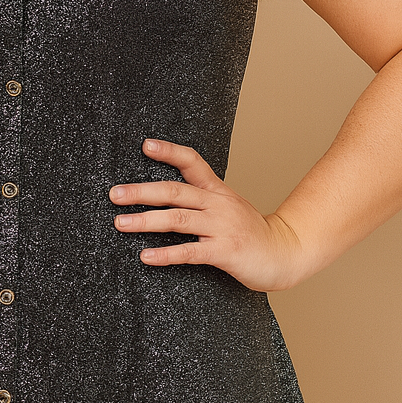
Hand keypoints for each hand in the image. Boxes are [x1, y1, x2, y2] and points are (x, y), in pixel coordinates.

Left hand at [109, 137, 306, 291]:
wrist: (286, 253)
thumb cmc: (251, 232)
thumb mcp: (228, 206)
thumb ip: (201, 198)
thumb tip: (163, 194)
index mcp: (217, 190)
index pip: (192, 162)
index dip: (169, 152)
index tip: (146, 145)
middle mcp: (218, 204)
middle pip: (174, 191)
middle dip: (141, 192)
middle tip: (115, 194)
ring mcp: (222, 227)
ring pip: (177, 219)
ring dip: (146, 221)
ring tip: (120, 223)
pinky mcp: (225, 252)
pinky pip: (190, 252)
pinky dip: (166, 254)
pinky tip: (146, 256)